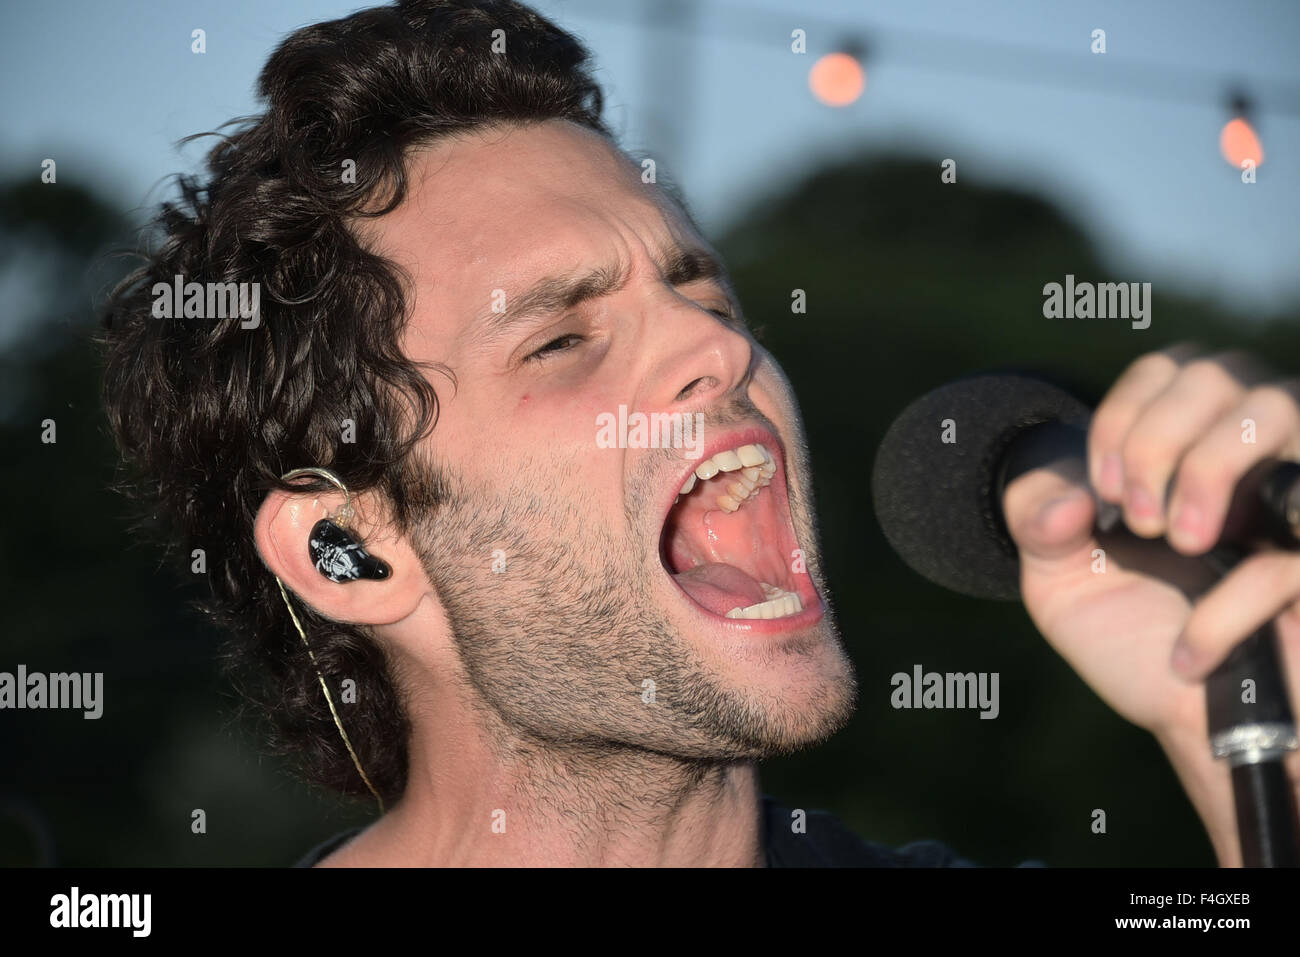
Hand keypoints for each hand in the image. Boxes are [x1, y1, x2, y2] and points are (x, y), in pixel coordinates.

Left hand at [1001, 345, 1299, 865]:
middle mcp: (1256, 458)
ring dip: (1207, 468)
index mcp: (1190, 448)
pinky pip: (1288, 555)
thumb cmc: (1139, 644)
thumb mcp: (1062, 585)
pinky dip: (1227, 605)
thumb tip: (1068, 500)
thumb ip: (1038, 523)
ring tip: (1178, 545)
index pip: (1171, 367)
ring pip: (1280, 404)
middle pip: (1224, 371)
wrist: (1201, 732)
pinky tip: (1187, 654)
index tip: (1100, 493)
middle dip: (1161, 438)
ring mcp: (1297, 503)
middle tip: (1137, 521)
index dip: (1126, 416)